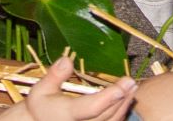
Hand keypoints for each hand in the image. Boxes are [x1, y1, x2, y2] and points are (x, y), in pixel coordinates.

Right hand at [18, 57, 135, 120]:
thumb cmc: (41, 107)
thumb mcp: (40, 90)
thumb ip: (54, 75)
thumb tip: (67, 59)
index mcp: (67, 114)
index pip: (92, 107)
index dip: (109, 97)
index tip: (123, 85)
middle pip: (107, 114)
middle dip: (121, 97)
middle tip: (131, 82)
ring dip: (123, 105)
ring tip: (132, 89)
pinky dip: (120, 113)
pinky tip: (125, 101)